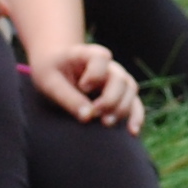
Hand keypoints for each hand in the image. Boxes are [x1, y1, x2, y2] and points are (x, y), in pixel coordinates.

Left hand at [25, 42, 142, 131]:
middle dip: (110, 98)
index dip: (95, 74)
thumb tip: (88, 117)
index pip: (101, 58)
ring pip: (130, 90)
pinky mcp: (120, 93)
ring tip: (106, 123)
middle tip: (95, 112)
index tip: (83, 86)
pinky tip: (132, 132)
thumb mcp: (51, 83)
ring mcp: (116, 78)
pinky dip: (136, 116)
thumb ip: (68, 98)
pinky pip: (135, 103)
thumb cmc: (52, 72)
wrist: (57, 68)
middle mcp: (107, 65)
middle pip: (119, 78)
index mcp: (87, 54)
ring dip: (122, 108)